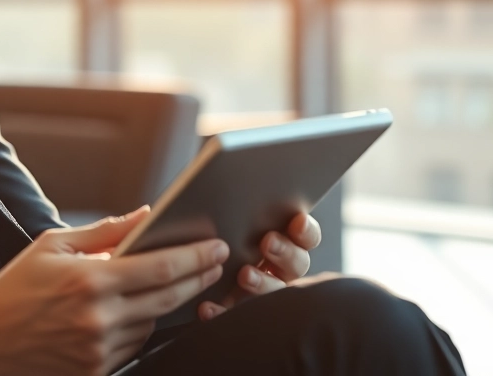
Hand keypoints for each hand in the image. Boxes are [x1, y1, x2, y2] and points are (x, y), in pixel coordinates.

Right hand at [0, 207, 229, 375]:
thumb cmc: (16, 289)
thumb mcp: (53, 246)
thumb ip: (104, 231)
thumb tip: (146, 214)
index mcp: (88, 280)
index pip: (159, 267)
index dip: (194, 257)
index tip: (215, 246)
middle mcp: (99, 317)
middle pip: (168, 297)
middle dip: (197, 277)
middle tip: (216, 262)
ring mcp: (99, 349)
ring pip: (152, 322)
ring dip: (166, 303)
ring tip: (172, 283)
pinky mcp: (95, 371)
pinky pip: (134, 346)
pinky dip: (140, 326)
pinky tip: (136, 312)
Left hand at [195, 211, 322, 321]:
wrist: (185, 266)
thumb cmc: (216, 227)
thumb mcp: (231, 213)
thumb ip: (243, 203)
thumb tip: (239, 176)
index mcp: (285, 240)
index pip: (307, 236)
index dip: (306, 230)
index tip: (297, 221)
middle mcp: (281, 268)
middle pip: (297, 264)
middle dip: (285, 252)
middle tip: (267, 242)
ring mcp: (263, 292)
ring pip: (274, 291)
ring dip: (261, 284)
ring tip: (244, 275)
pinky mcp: (238, 313)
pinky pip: (235, 315)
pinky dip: (222, 312)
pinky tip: (207, 307)